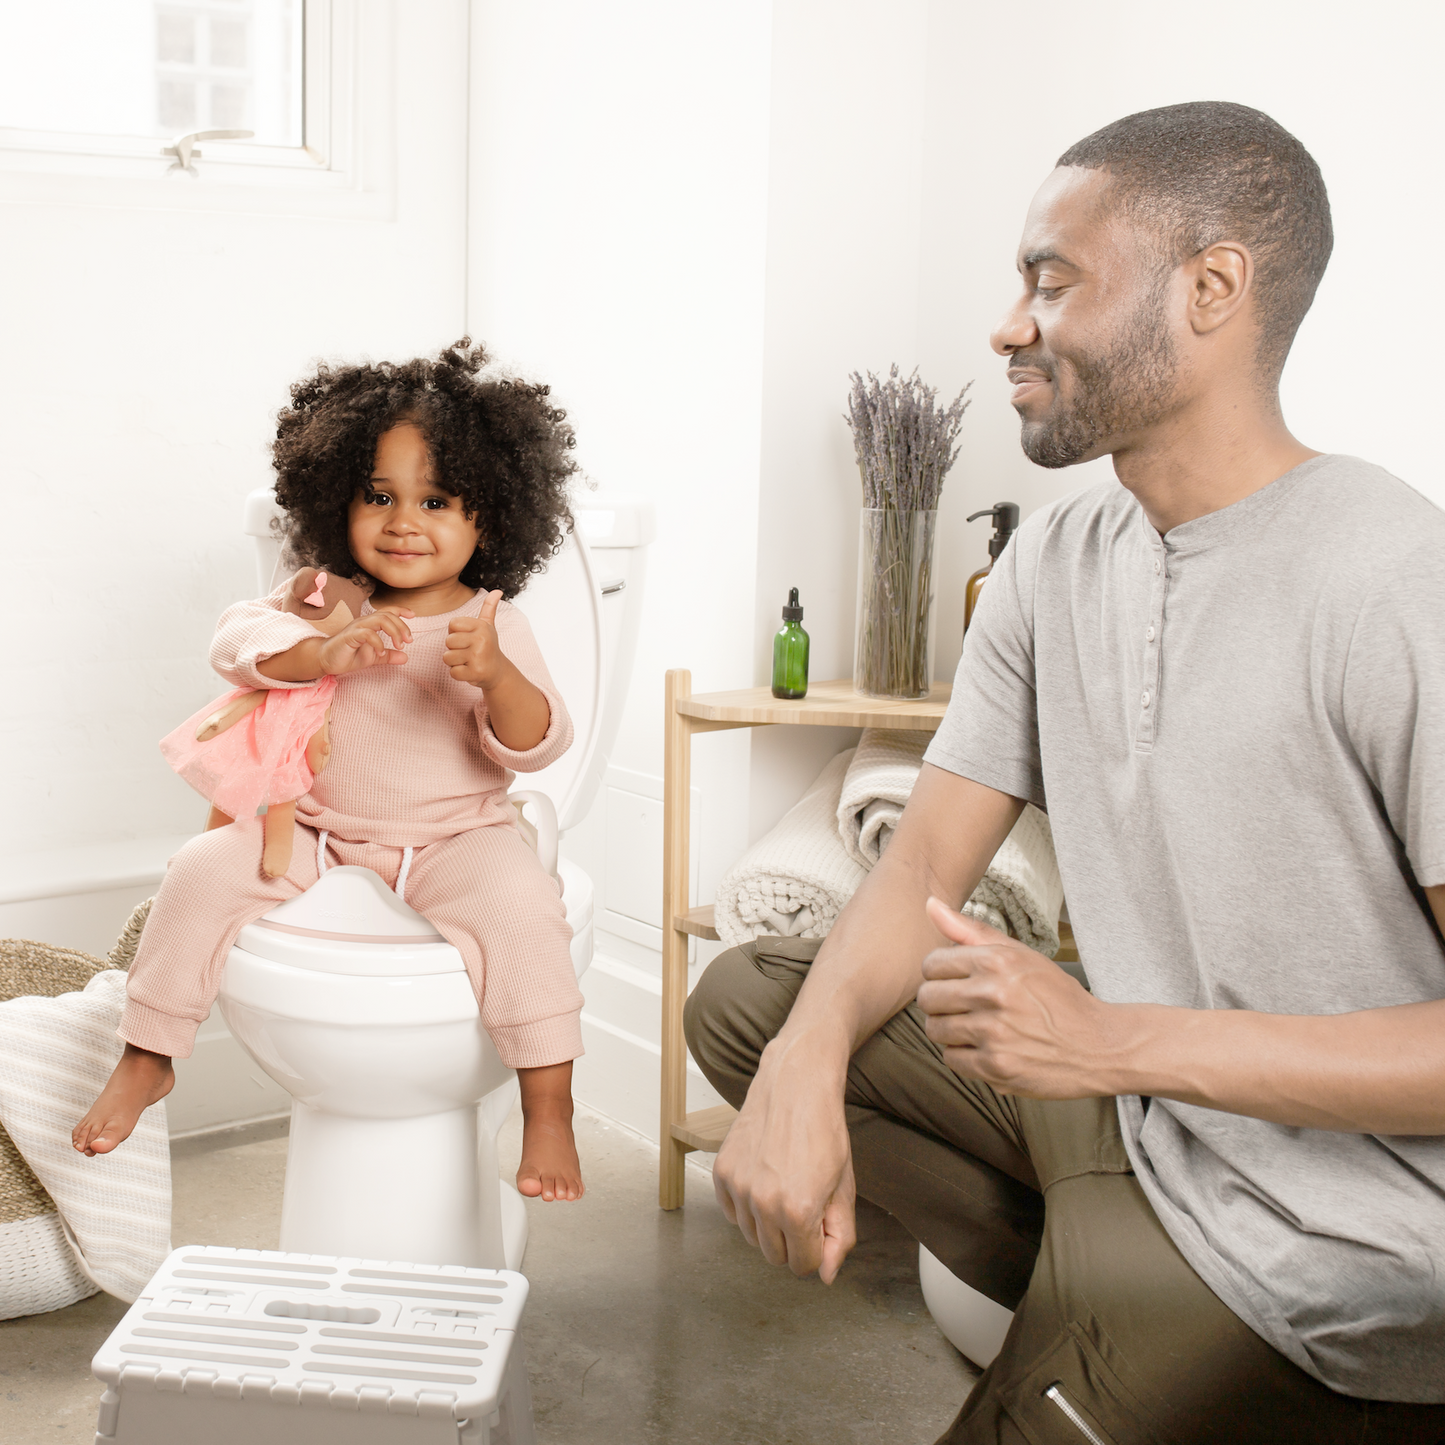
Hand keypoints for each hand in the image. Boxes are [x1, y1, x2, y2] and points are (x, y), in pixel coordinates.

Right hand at [316, 608, 413, 675]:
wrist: (325, 661)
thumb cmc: (347, 656)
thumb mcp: (373, 657)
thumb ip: (388, 656)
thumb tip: (406, 657)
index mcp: (369, 624)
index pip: (387, 611)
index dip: (400, 610)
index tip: (413, 615)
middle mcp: (364, 622)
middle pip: (387, 615)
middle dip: (402, 626)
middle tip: (408, 641)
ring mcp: (356, 628)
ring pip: (380, 619)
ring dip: (394, 631)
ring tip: (399, 645)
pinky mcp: (349, 636)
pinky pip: (367, 634)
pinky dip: (378, 643)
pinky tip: (381, 653)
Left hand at [443, 590, 506, 688]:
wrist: (498, 671)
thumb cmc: (488, 646)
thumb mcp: (488, 626)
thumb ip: (489, 607)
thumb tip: (498, 590)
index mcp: (481, 626)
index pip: (452, 624)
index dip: (456, 632)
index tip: (467, 638)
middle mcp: (481, 639)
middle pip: (448, 641)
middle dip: (454, 648)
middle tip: (468, 651)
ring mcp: (478, 657)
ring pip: (447, 657)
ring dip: (455, 662)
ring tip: (468, 661)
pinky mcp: (475, 672)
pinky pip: (453, 672)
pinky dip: (458, 674)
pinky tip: (469, 671)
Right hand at [712, 1035, 857, 1282]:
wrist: (796, 1086)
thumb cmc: (825, 1134)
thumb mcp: (844, 1189)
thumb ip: (840, 1238)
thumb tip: (825, 1276)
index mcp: (798, 1211)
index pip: (805, 1266)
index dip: (818, 1247)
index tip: (821, 1221)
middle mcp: (762, 1203)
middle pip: (775, 1257)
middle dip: (793, 1240)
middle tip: (804, 1203)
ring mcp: (738, 1187)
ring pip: (752, 1238)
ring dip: (769, 1224)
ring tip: (784, 1187)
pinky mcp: (722, 1173)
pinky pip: (732, 1214)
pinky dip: (747, 1206)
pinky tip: (764, 1178)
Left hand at [917, 897, 1121, 1097]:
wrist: (1099, 1045)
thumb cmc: (1056, 997)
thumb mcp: (1021, 955)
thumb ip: (971, 930)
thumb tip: (930, 904)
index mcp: (997, 961)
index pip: (932, 964)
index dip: (940, 974)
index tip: (956, 981)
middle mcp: (993, 994)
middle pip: (928, 998)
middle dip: (940, 1002)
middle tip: (964, 1006)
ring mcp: (994, 1033)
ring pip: (935, 1029)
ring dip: (950, 1030)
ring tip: (976, 1027)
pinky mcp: (996, 1067)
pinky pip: (951, 1059)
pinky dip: (964, 1056)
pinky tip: (987, 1048)